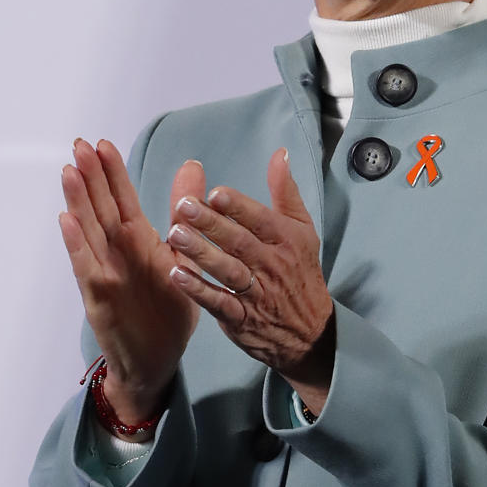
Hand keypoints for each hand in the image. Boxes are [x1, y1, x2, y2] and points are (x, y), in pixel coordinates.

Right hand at [59, 138, 202, 422]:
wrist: (158, 361)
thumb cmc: (167, 310)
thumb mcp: (182, 256)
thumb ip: (184, 215)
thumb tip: (193, 167)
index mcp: (138, 241)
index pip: (122, 199)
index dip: (112, 172)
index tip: (103, 143)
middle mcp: (117, 253)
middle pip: (100, 208)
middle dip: (90, 177)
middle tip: (78, 144)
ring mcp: (105, 273)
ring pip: (88, 232)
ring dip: (77, 202)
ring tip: (69, 171)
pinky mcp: (100, 299)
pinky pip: (87, 268)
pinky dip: (76, 245)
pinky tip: (67, 221)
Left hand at [165, 147, 334, 415]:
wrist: (311, 332)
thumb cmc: (300, 272)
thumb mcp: (302, 230)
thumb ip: (286, 192)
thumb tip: (279, 154)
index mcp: (287, 240)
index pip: (261, 219)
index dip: (238, 206)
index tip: (214, 193)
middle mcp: (273, 265)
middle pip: (240, 242)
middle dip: (212, 224)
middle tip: (184, 206)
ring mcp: (257, 294)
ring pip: (228, 271)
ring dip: (201, 253)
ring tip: (175, 234)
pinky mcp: (241, 319)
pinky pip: (219, 303)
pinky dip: (199, 290)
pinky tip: (177, 275)